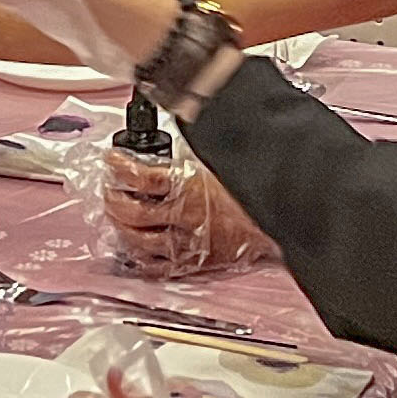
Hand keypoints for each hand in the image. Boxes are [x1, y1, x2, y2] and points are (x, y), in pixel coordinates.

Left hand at [99, 150, 275, 277]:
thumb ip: (194, 150)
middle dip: (113, 199)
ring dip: (121, 228)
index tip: (112, 160)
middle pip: (131, 213)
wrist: (286, 218)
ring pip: (137, 243)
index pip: (139, 176)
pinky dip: (139, 259)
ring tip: (117, 215)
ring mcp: (188, 244)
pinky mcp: (195, 264)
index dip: (119, 168)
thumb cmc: (258, 187)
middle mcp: (184, 217)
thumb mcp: (222, 156)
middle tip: (110, 189)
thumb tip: (176, 128)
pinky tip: (133, 248)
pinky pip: (156, 269)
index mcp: (190, 186)